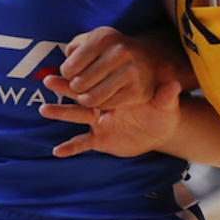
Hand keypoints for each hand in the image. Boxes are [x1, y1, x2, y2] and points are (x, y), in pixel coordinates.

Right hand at [39, 78, 182, 157]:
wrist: (159, 128)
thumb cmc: (162, 112)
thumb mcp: (166, 104)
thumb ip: (167, 96)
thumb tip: (175, 85)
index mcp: (116, 91)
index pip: (97, 81)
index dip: (84, 76)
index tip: (69, 68)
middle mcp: (104, 104)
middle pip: (81, 94)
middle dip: (64, 88)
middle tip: (48, 80)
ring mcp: (100, 122)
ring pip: (77, 116)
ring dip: (61, 113)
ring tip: (44, 109)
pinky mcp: (100, 139)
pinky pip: (83, 143)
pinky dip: (71, 147)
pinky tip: (57, 151)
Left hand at [56, 26, 169, 109]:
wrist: (152, 58)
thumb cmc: (113, 49)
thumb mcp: (96, 39)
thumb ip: (76, 46)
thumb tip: (65, 60)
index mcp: (104, 38)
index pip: (69, 67)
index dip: (66, 73)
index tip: (71, 72)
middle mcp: (118, 53)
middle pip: (78, 84)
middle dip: (75, 87)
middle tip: (80, 85)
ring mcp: (130, 72)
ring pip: (91, 98)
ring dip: (85, 99)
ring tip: (87, 94)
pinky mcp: (137, 90)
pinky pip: (106, 105)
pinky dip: (101, 105)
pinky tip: (103, 97)